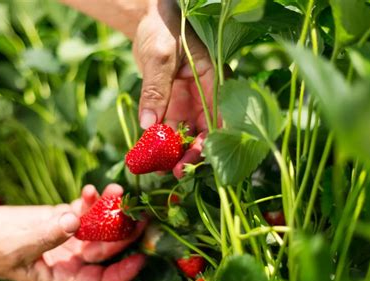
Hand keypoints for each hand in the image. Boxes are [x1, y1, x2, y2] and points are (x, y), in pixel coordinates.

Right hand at [0, 184, 145, 280]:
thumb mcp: (20, 246)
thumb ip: (48, 234)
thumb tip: (75, 220)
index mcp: (64, 276)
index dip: (122, 272)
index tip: (141, 258)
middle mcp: (72, 259)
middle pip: (106, 250)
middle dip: (124, 234)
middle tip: (139, 214)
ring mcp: (69, 238)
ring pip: (98, 227)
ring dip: (109, 210)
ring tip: (116, 190)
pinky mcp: (63, 218)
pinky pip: (84, 210)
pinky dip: (90, 200)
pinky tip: (92, 189)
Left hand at [133, 0, 214, 177]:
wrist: (149, 19)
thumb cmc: (163, 28)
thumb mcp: (160, 57)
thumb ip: (156, 90)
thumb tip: (149, 126)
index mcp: (214, 82)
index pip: (220, 119)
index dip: (211, 142)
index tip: (195, 159)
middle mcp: (205, 96)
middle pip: (204, 132)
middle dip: (190, 154)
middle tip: (175, 173)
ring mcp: (188, 102)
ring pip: (185, 135)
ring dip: (173, 153)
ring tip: (159, 170)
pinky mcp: (172, 105)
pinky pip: (167, 129)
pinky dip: (158, 143)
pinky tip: (149, 157)